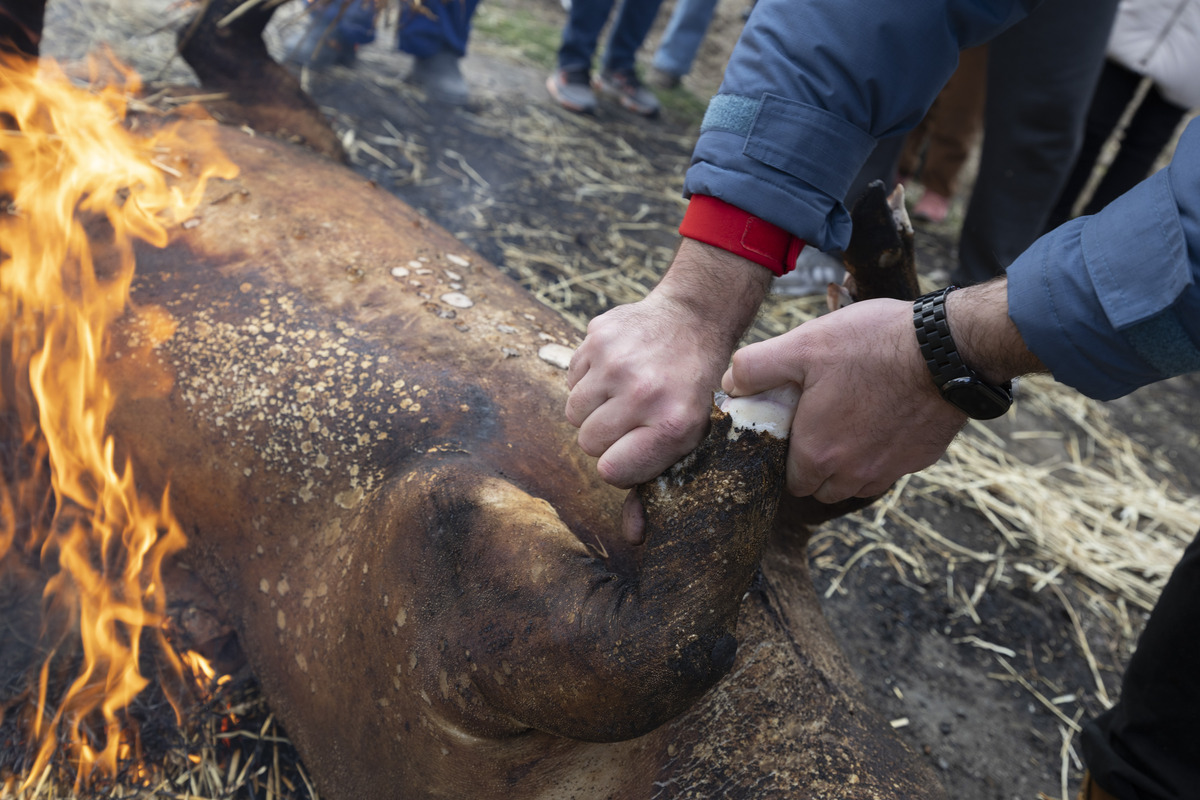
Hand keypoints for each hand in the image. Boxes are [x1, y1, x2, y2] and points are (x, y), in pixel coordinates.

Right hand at [566, 240, 771, 487]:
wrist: (694, 318)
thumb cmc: (691, 387)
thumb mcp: (690, 437)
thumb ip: (656, 485)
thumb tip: (634, 537)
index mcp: (673, 423)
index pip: (611, 472)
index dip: (619, 464)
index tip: (633, 450)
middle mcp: (644, 392)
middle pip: (588, 443)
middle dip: (605, 437)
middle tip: (631, 419)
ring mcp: (617, 361)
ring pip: (572, 413)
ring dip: (592, 409)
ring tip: (621, 394)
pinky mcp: (597, 336)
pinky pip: (570, 378)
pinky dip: (587, 379)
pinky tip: (616, 370)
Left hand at [722, 298, 966, 502]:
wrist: (947, 348)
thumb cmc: (871, 345)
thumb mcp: (801, 345)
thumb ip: (755, 367)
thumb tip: (730, 385)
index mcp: (817, 454)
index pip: (789, 479)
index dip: (786, 454)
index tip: (793, 427)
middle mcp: (852, 474)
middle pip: (821, 487)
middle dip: (815, 464)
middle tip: (818, 423)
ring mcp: (890, 470)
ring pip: (856, 483)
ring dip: (847, 464)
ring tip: (849, 420)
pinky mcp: (921, 459)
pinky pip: (890, 468)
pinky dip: (881, 453)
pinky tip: (882, 418)